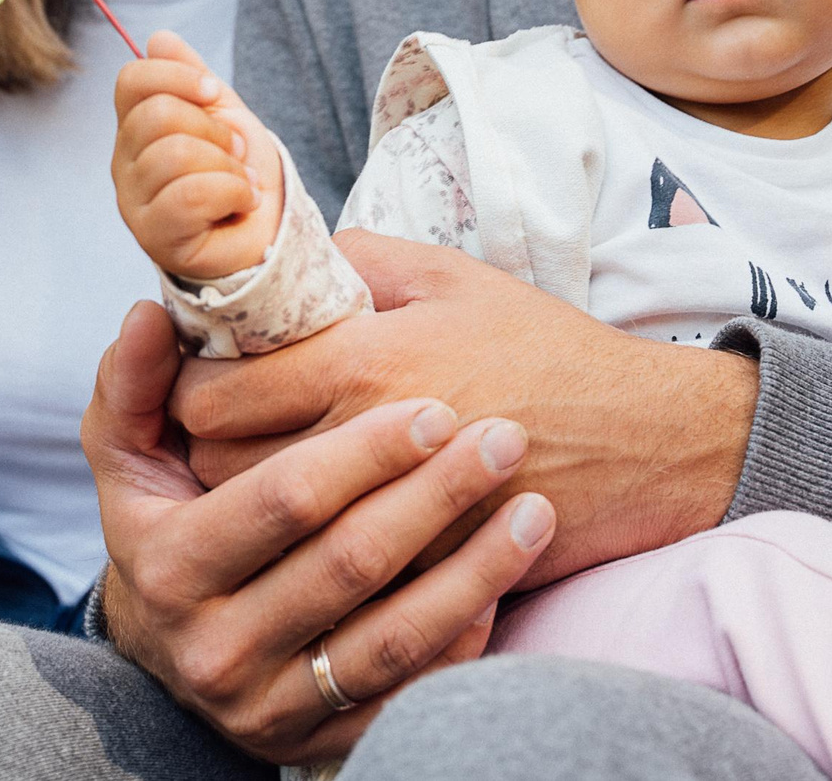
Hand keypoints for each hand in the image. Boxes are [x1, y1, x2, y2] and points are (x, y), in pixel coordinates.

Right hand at [82, 301, 555, 763]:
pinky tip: (506, 583)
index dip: (366, 452)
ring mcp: (269, 705)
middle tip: (504, 438)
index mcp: (171, 566)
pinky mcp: (317, 742)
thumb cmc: (162, 526)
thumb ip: (135, 382)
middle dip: (437, 496)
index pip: (286, 499)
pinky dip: (464, 638)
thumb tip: (151, 312)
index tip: (435, 409)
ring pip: (392, 637)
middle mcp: (216, 647)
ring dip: (475, 570)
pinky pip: (409, 692)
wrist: (169, 651)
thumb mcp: (127, 456)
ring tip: (534, 508)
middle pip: (351, 564)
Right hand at [112, 31, 283, 277]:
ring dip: (229, 165)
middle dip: (215, 128)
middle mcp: (124, 163)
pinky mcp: (155, 236)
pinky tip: (242, 202)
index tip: (213, 92)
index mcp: (136, 127)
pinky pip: (192, 194)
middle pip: (157, 115)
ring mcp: (134, 202)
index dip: (176, 76)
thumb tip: (159, 38)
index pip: (131, 81)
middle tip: (237, 150)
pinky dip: (233, 191)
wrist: (267, 229)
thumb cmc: (239, 171)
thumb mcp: (222, 114)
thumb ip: (192, 77)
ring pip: (176, 153)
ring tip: (241, 181)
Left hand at [175, 230, 758, 585]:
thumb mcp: (452, 278)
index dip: (188, 384)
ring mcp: (391, 516)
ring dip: (245, 503)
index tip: (199, 372)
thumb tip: (285, 263)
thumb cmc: (547, 347)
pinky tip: (314, 522)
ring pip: (262, 529)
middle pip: (221, 467)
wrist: (644, 439)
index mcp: (366, 360)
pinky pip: (321, 571)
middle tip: (214, 425)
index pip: (217, 393)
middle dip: (203, 446)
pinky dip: (305, 551)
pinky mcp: (418, 566)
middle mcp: (368, 442)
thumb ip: (359, 259)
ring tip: (260, 470)